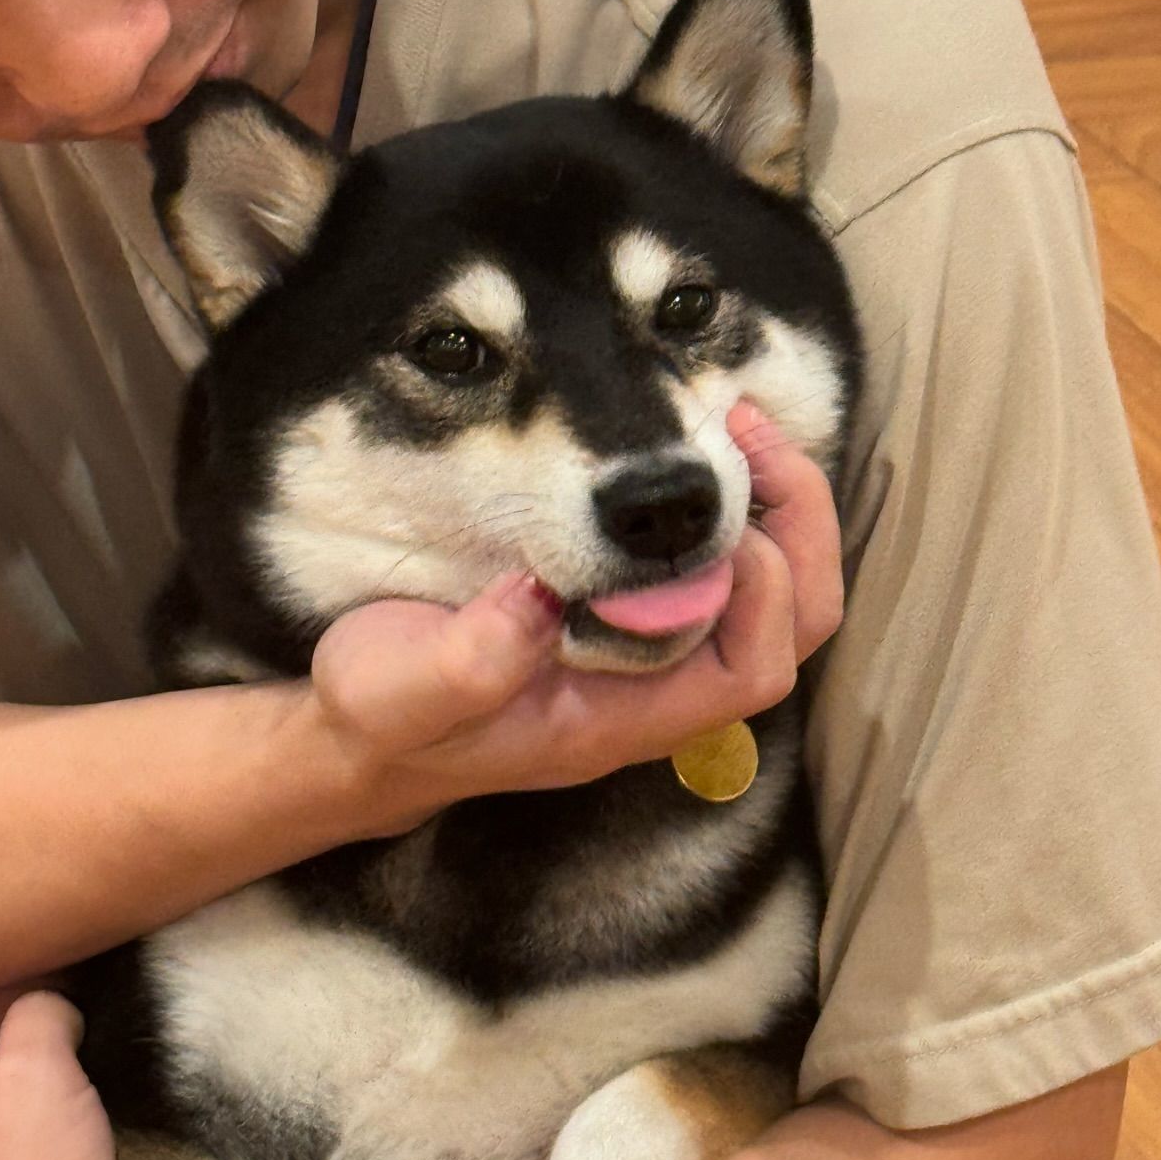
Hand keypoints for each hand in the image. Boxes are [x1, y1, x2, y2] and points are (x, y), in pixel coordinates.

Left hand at [0, 990, 143, 1159]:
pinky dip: (26, 1140)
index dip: (0, 987)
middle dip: (16, 1041)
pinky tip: (69, 1145)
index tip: (58, 985)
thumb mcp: (42, 1076)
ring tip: (80, 1085)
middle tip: (77, 1031)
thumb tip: (48, 1006)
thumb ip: (39, 1013)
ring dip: (27, 1090)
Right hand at [312, 401, 842, 816]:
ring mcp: (645, 653)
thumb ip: (469, 663)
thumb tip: (541, 597)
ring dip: (770, 510)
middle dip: (798, 531)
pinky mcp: (622, 616)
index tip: (712, 518)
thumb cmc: (386, 718)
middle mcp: (654, 691)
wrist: (362, 734)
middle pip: (786, 630)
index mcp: (620, 720)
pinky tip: (689, 454)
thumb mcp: (399, 694)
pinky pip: (715, 570)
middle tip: (751, 434)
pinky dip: (726, 509)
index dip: (762, 595)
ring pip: (764, 597)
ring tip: (733, 425)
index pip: (748, 672)